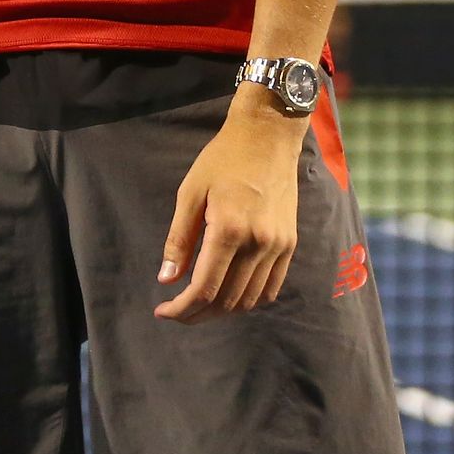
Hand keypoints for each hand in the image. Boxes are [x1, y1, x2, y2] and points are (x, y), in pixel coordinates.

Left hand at [155, 99, 304, 322]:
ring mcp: (279, 246)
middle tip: (176, 312)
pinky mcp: (290, 245)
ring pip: (250, 300)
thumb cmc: (222, 160)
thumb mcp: (190, 193)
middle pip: (228, 300)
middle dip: (198, 314)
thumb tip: (167, 279)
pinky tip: (228, 295)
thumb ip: (179, 240)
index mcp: (229, 230)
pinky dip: (248, 300)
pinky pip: (271, 288)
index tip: (162, 312)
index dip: (182, 308)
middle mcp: (259, 244)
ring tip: (198, 306)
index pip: (205, 288)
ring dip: (222, 311)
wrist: (268, 139)